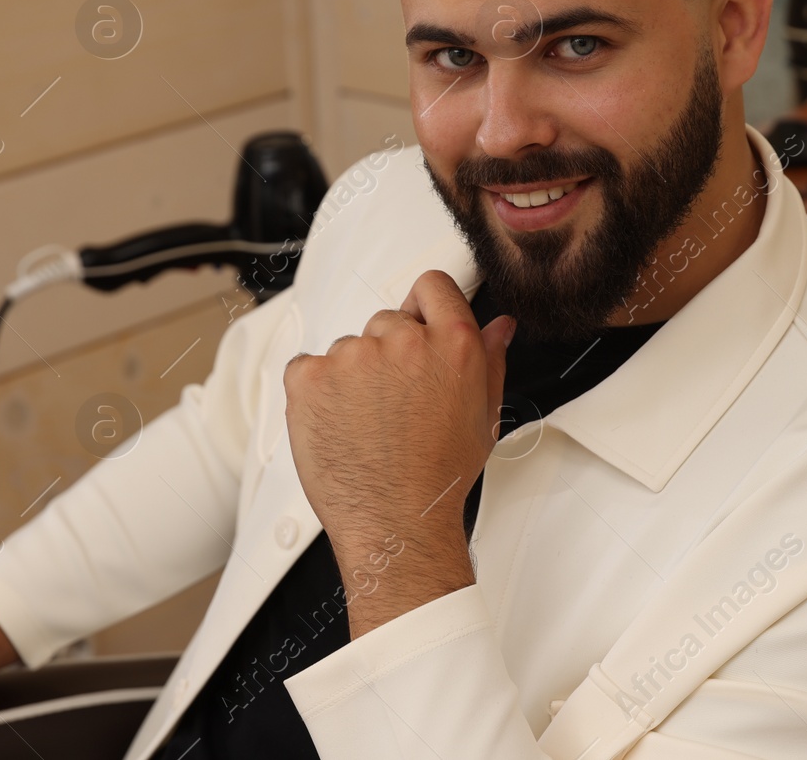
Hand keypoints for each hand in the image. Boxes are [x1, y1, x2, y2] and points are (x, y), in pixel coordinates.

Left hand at [283, 270, 513, 635]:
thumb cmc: (440, 475)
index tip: (419, 329)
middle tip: (396, 401)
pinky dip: (316, 391)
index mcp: (452, 343)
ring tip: (368, 423)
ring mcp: (352, 356)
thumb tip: (499, 326)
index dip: (426, 307)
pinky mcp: (309, 376)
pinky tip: (338, 423)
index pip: (433, 285)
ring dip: (354, 374)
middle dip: (390, 352)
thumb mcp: (484, 415)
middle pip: (388, 320)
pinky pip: (307, 367)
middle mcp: (402, 341)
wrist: (395, 521)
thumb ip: (491, 359)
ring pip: (349, 347)